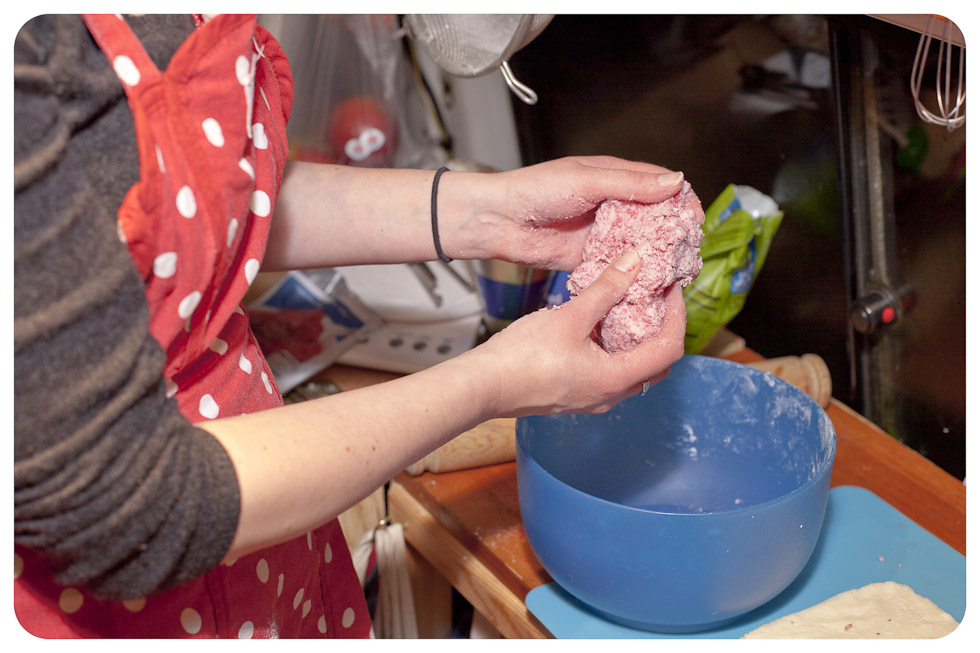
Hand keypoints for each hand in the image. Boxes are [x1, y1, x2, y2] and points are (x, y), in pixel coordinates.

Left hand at [446, 156, 684, 270]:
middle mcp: (611, 205)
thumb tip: (674, 181)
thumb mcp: (587, 180)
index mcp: (613, 177)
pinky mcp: (588, 258)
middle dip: (672, 234)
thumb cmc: (536, 190)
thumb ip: (630, 184)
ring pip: (637, 245)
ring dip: (655, 257)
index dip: (680, 200)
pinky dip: (631, 275)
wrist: (498, 220)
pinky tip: (646, 285)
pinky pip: (616, 266)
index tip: (695, 218)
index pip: (658, 185)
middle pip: (653, 219)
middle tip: (689, 251)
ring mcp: (600, 233)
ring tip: (675, 271)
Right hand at [467, 249, 685, 416]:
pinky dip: (612, 346)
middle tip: (656, 296)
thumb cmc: (521, 359)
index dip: (677, 316)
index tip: (671, 288)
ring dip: (635, 337)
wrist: (483, 386)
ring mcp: (592, 397)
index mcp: (616, 379)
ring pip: (630, 367)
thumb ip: (605, 289)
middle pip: (655, 363)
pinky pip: (607, 369)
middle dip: (660, 328)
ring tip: (627, 303)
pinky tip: (596, 321)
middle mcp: (610, 395)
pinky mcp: (575, 393)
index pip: (668, 349)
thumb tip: (634, 262)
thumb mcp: (569, 317)